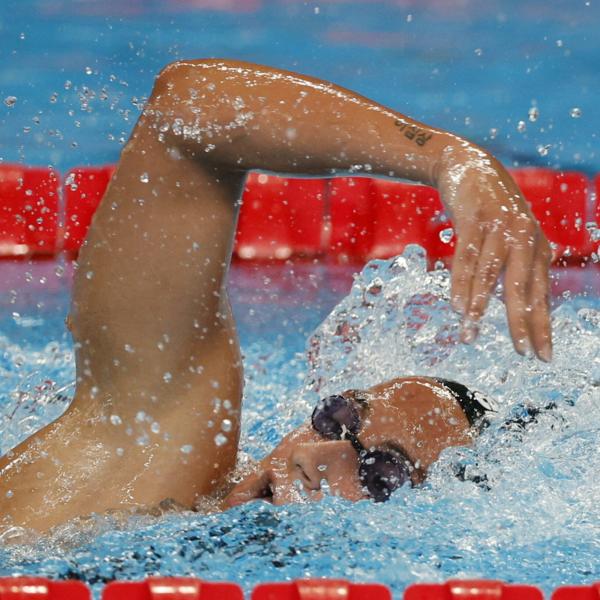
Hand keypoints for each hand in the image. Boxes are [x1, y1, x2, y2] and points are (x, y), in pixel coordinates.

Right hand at [437, 144, 552, 360]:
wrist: (471, 166)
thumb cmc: (491, 212)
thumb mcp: (510, 239)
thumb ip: (514, 268)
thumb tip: (516, 306)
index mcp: (536, 248)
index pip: (540, 295)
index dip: (541, 326)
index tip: (541, 356)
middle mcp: (524, 238)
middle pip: (522, 288)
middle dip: (521, 322)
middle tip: (521, 352)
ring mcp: (500, 227)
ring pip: (490, 275)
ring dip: (479, 306)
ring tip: (471, 334)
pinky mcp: (475, 219)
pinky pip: (466, 257)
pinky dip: (461, 282)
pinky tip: (456, 304)